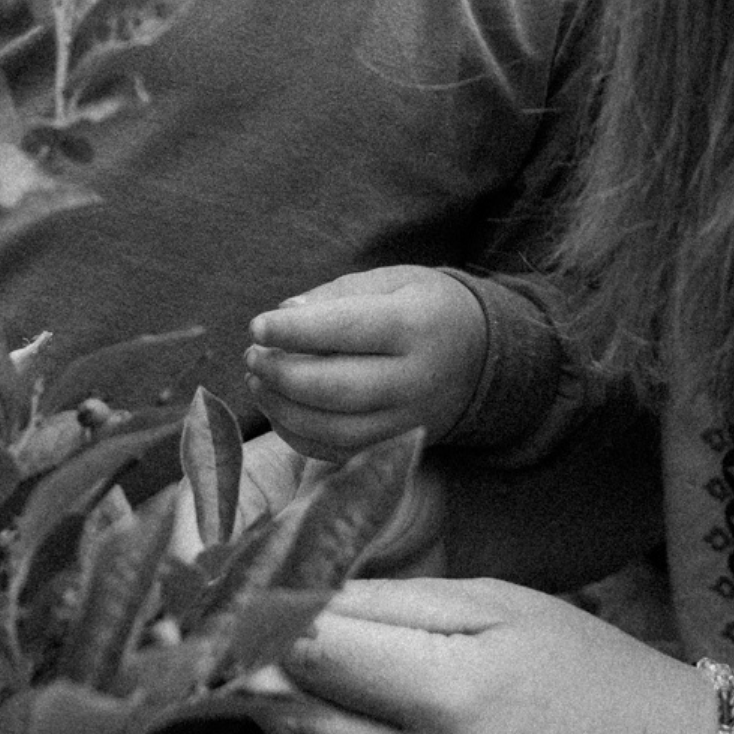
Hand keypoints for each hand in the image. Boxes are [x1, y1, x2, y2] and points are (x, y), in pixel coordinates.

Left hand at [244, 266, 487, 457]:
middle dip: (283, 375)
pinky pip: (338, 453)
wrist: (481, 359)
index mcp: (415, 326)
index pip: (347, 330)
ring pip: (334, 429)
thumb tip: (283, 314)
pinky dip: (298, 436)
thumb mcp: (393, 281)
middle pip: (337, 388)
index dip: (296, 331)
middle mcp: (415, 380)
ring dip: (283, 409)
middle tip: (252, 356)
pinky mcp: (395, 447)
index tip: (258, 326)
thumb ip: (338, 294)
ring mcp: (407, 421)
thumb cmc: (425, 308)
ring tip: (257, 382)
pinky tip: (279, 410)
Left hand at [254, 576, 713, 733]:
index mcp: (455, 693)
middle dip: (263, 681)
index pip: (316, 656)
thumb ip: (393, 604)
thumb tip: (297, 599)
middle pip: (299, 724)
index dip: (269, 627)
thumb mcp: (497, 606)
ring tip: (290, 693)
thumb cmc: (584, 666)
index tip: (246, 607)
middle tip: (246, 648)